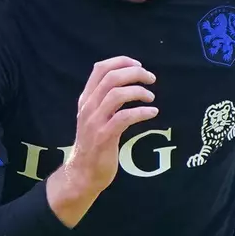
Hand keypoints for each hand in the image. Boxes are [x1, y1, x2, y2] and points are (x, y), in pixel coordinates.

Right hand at [49, 57, 158, 225]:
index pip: (100, 69)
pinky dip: (142, 112)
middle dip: (135, 73)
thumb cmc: (93, 145)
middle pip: (111, 77)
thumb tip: (127, 84)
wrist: (82, 173)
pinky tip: (152, 113)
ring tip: (151, 98)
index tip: (139, 65)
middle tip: (151, 79)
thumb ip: (105, 101)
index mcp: (85, 99)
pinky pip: (124, 117)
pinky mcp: (103, 136)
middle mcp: (87, 107)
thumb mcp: (94, 117)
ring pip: (116, 94)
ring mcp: (94, 122)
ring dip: (139, 92)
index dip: (121, 62)